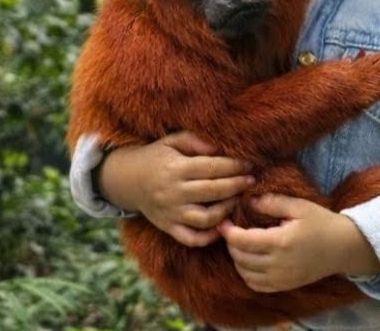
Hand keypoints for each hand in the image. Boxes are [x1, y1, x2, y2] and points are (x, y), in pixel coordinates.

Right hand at [99, 131, 253, 246]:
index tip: (249, 164)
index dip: (234, 166)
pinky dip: (209, 236)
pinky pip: (192, 238)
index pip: (211, 168)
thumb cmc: (157, 157)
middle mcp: (173, 192)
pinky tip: (222, 225)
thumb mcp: (171, 141)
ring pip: (206, 218)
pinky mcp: (168, 227)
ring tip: (237, 199)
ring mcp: (171, 213)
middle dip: (236, 185)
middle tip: (251, 180)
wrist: (128, 180)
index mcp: (175, 168)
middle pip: (213, 192)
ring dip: (226, 210)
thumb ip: (195, 140)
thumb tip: (218, 147)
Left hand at [218, 194, 379, 292]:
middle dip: (231, 244)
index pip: (242, 241)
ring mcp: (282, 278)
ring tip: (239, 244)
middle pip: (240, 258)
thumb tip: (250, 200)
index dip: (228, 231)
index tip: (223, 221)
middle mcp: (279, 264)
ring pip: (246, 274)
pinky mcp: (285, 286)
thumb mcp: (299, 206)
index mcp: (281, 242)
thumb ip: (273, 202)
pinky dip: (247, 275)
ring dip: (237, 260)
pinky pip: (257, 286)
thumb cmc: (322, 223)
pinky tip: (249, 261)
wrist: (344, 247)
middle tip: (230, 230)